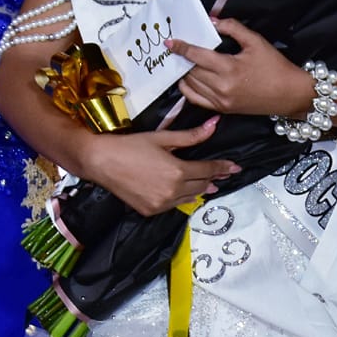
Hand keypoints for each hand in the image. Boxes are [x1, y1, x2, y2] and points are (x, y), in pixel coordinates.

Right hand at [82, 116, 239, 215]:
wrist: (101, 162)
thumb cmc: (130, 145)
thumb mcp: (162, 137)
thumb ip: (191, 136)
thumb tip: (214, 125)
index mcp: (178, 171)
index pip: (208, 170)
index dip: (223, 167)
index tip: (235, 167)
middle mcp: (173, 191)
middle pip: (201, 185)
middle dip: (213, 178)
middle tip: (224, 174)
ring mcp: (161, 204)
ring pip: (189, 198)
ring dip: (199, 189)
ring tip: (209, 185)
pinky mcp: (150, 211)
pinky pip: (174, 205)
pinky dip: (181, 198)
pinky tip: (184, 192)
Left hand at [169, 18, 313, 117]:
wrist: (290, 94)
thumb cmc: (275, 67)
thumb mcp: (256, 41)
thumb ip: (232, 28)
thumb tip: (212, 22)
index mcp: (230, 68)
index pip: (197, 56)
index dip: (182, 48)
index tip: (170, 42)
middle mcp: (222, 87)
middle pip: (191, 71)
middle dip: (182, 59)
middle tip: (178, 49)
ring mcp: (221, 101)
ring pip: (191, 86)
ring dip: (184, 73)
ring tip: (183, 62)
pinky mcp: (223, 109)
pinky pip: (196, 100)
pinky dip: (188, 89)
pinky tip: (188, 79)